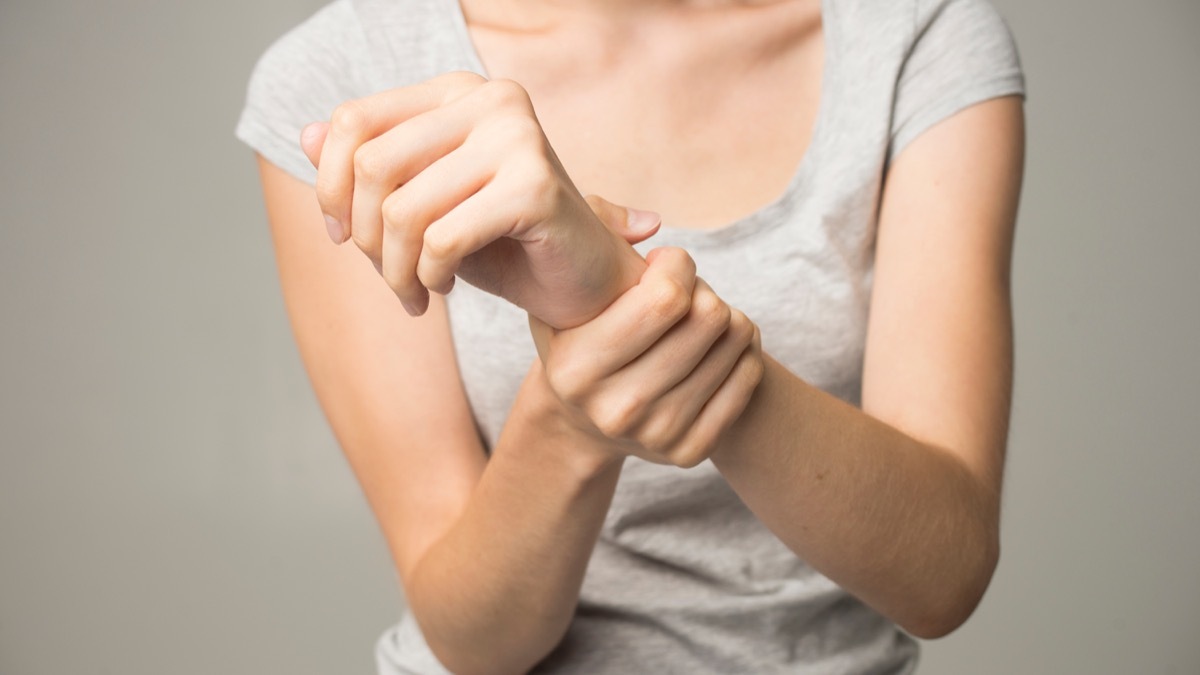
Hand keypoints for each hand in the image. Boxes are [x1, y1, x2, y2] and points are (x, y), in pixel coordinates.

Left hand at [299, 71, 654, 328]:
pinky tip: (444, 289)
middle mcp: (491, 100)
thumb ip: (369, 168)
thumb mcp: (423, 203)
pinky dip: (430, 277)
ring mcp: (519, 138)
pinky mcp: (537, 187)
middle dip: (364, 239)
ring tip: (414, 294)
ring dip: (396, 271)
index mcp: (458, 91)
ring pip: (403, 209)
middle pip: (372, 165)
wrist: (583, 286)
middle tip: (389, 279)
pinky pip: (444, 239)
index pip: (354, 120)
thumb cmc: (501, 243)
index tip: (340, 239)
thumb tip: (303, 135)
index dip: (328, 187)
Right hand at [528, 247, 764, 467]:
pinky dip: (742, 349)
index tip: (665, 263)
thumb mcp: (564, 283)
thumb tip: (650, 228)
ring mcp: (655, 436)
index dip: (678, 265)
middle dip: (703, 289)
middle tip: (685, 293)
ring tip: (698, 317)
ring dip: (726, 316)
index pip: (666, 298)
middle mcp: (614, 410)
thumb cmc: (579, 330)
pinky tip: (717, 344)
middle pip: (709, 318)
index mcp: (575, 368)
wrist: (580, 420)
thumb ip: (593, 230)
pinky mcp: (690, 452)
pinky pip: (748, 376)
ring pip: (736, 342)